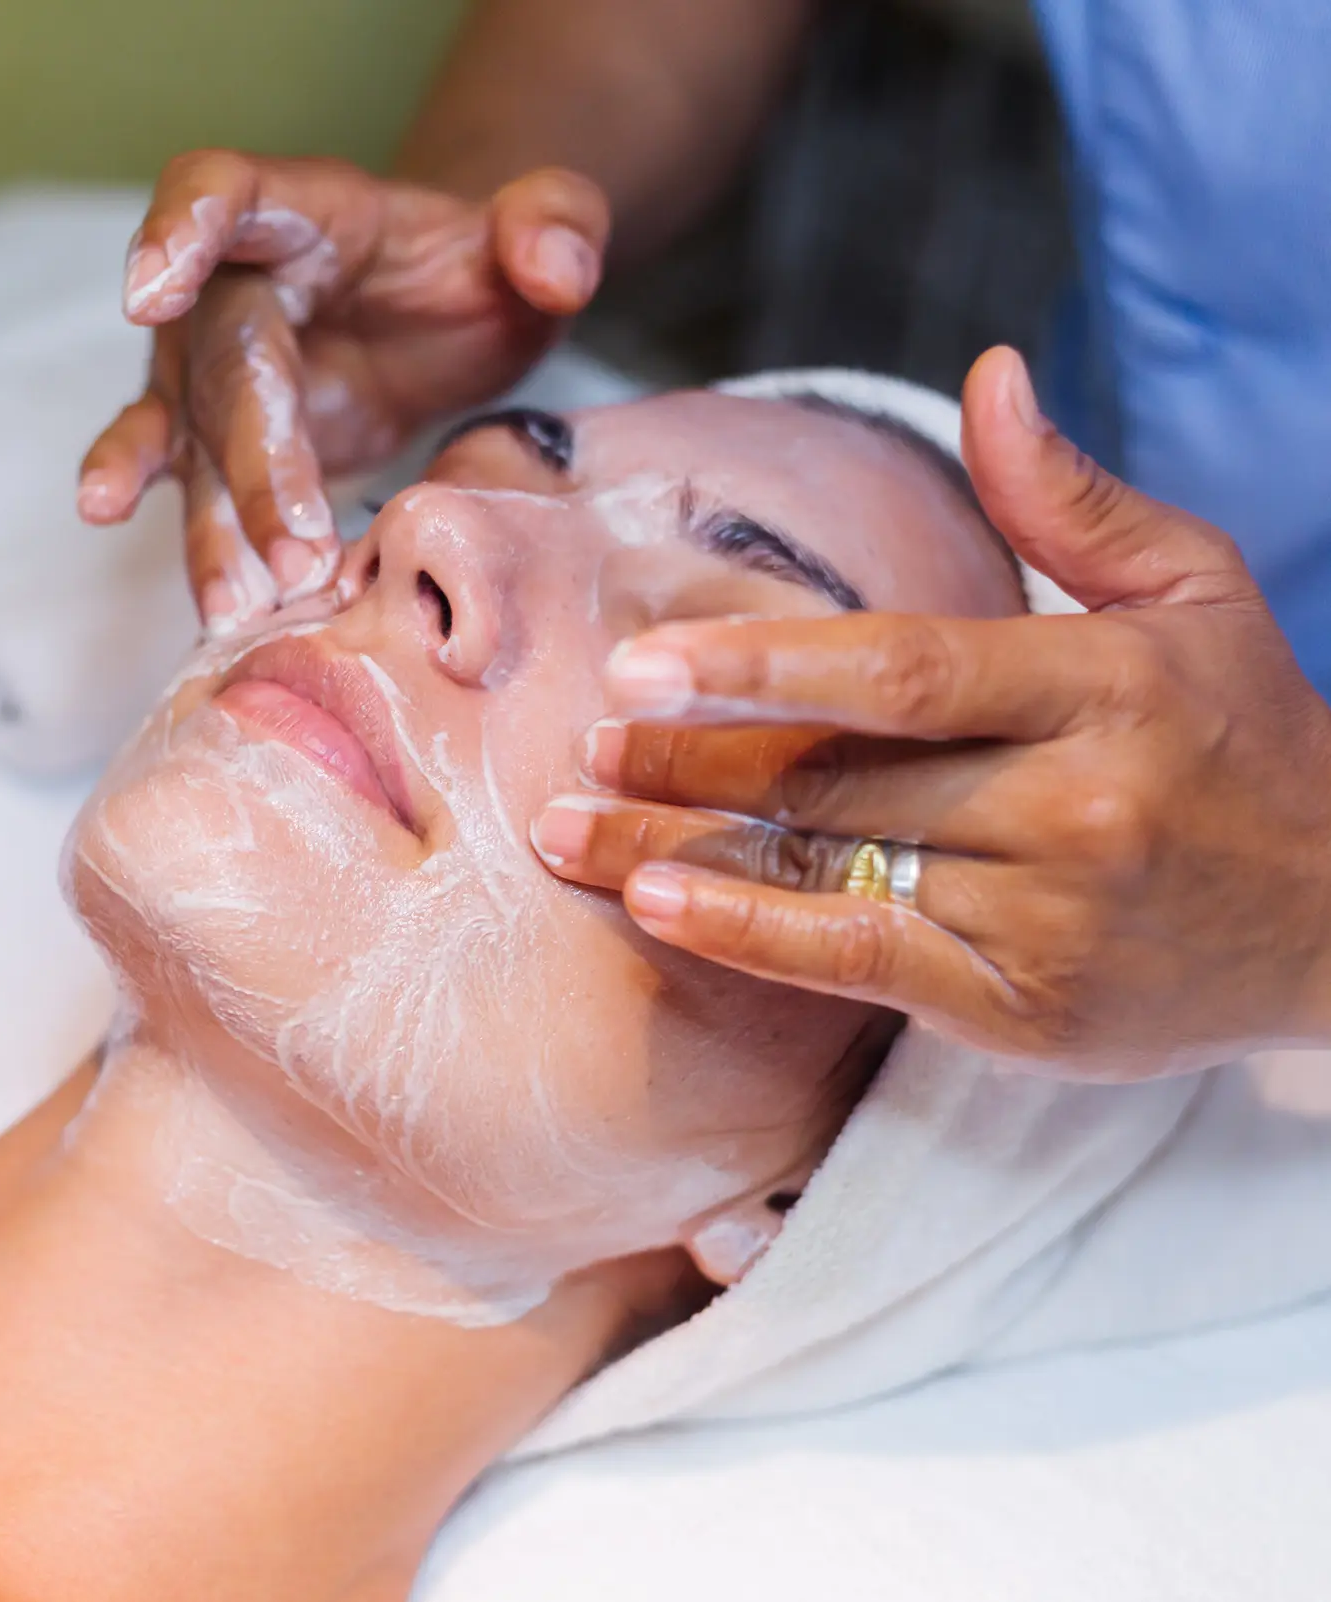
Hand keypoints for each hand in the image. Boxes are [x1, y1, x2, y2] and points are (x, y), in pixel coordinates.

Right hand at [77, 148, 607, 634]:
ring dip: (216, 531)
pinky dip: (203, 550)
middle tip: (299, 558)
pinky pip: (196, 494)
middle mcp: (233, 288)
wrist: (438, 318)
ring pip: (195, 448)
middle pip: (224, 367)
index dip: (179, 235)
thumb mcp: (537, 233)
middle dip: (256, 467)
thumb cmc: (469, 268)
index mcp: (303, 212)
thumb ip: (556, 224)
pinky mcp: (219, 446)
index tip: (146, 295)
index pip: (223, 193)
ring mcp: (213, 372)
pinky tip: (205, 608)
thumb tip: (554, 267)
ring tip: (235, 609)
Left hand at [531, 347, 1330, 1077]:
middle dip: (694, 760)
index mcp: (1107, 684)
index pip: (908, 670)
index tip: (638, 660)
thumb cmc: (1247, 738)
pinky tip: (664, 906)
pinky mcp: (1025, 1010)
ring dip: (685, 851)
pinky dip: (754, 939)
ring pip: (833, 870)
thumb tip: (990, 377)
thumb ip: (1074, 500)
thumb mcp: (1195, 591)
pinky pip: (863, 964)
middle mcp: (1077, 805)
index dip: (763, 667)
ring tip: (568, 833)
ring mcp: (1049, 919)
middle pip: (844, 775)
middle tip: (580, 741)